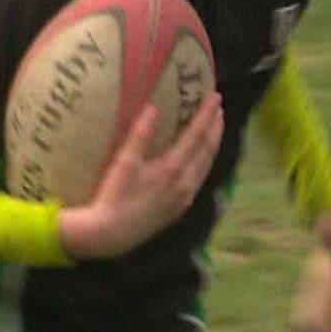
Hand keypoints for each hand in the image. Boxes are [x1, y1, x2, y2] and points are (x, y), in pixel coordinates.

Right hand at [61, 97, 224, 259]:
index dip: (207, 115)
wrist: (112, 234)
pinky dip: (205, 162)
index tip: (216, 97)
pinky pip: (200, 179)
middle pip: (208, 150)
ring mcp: (185, 197)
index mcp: (173, 169)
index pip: (197, 135)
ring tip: (215, 128)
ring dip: (212, 144)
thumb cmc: (115, 196)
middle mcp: (185, 183)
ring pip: (206, 166)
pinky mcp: (180, 208)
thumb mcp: (125, 162)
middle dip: (215, 127)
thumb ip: (141, 134)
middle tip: (218, 108)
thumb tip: (154, 108)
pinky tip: (201, 158)